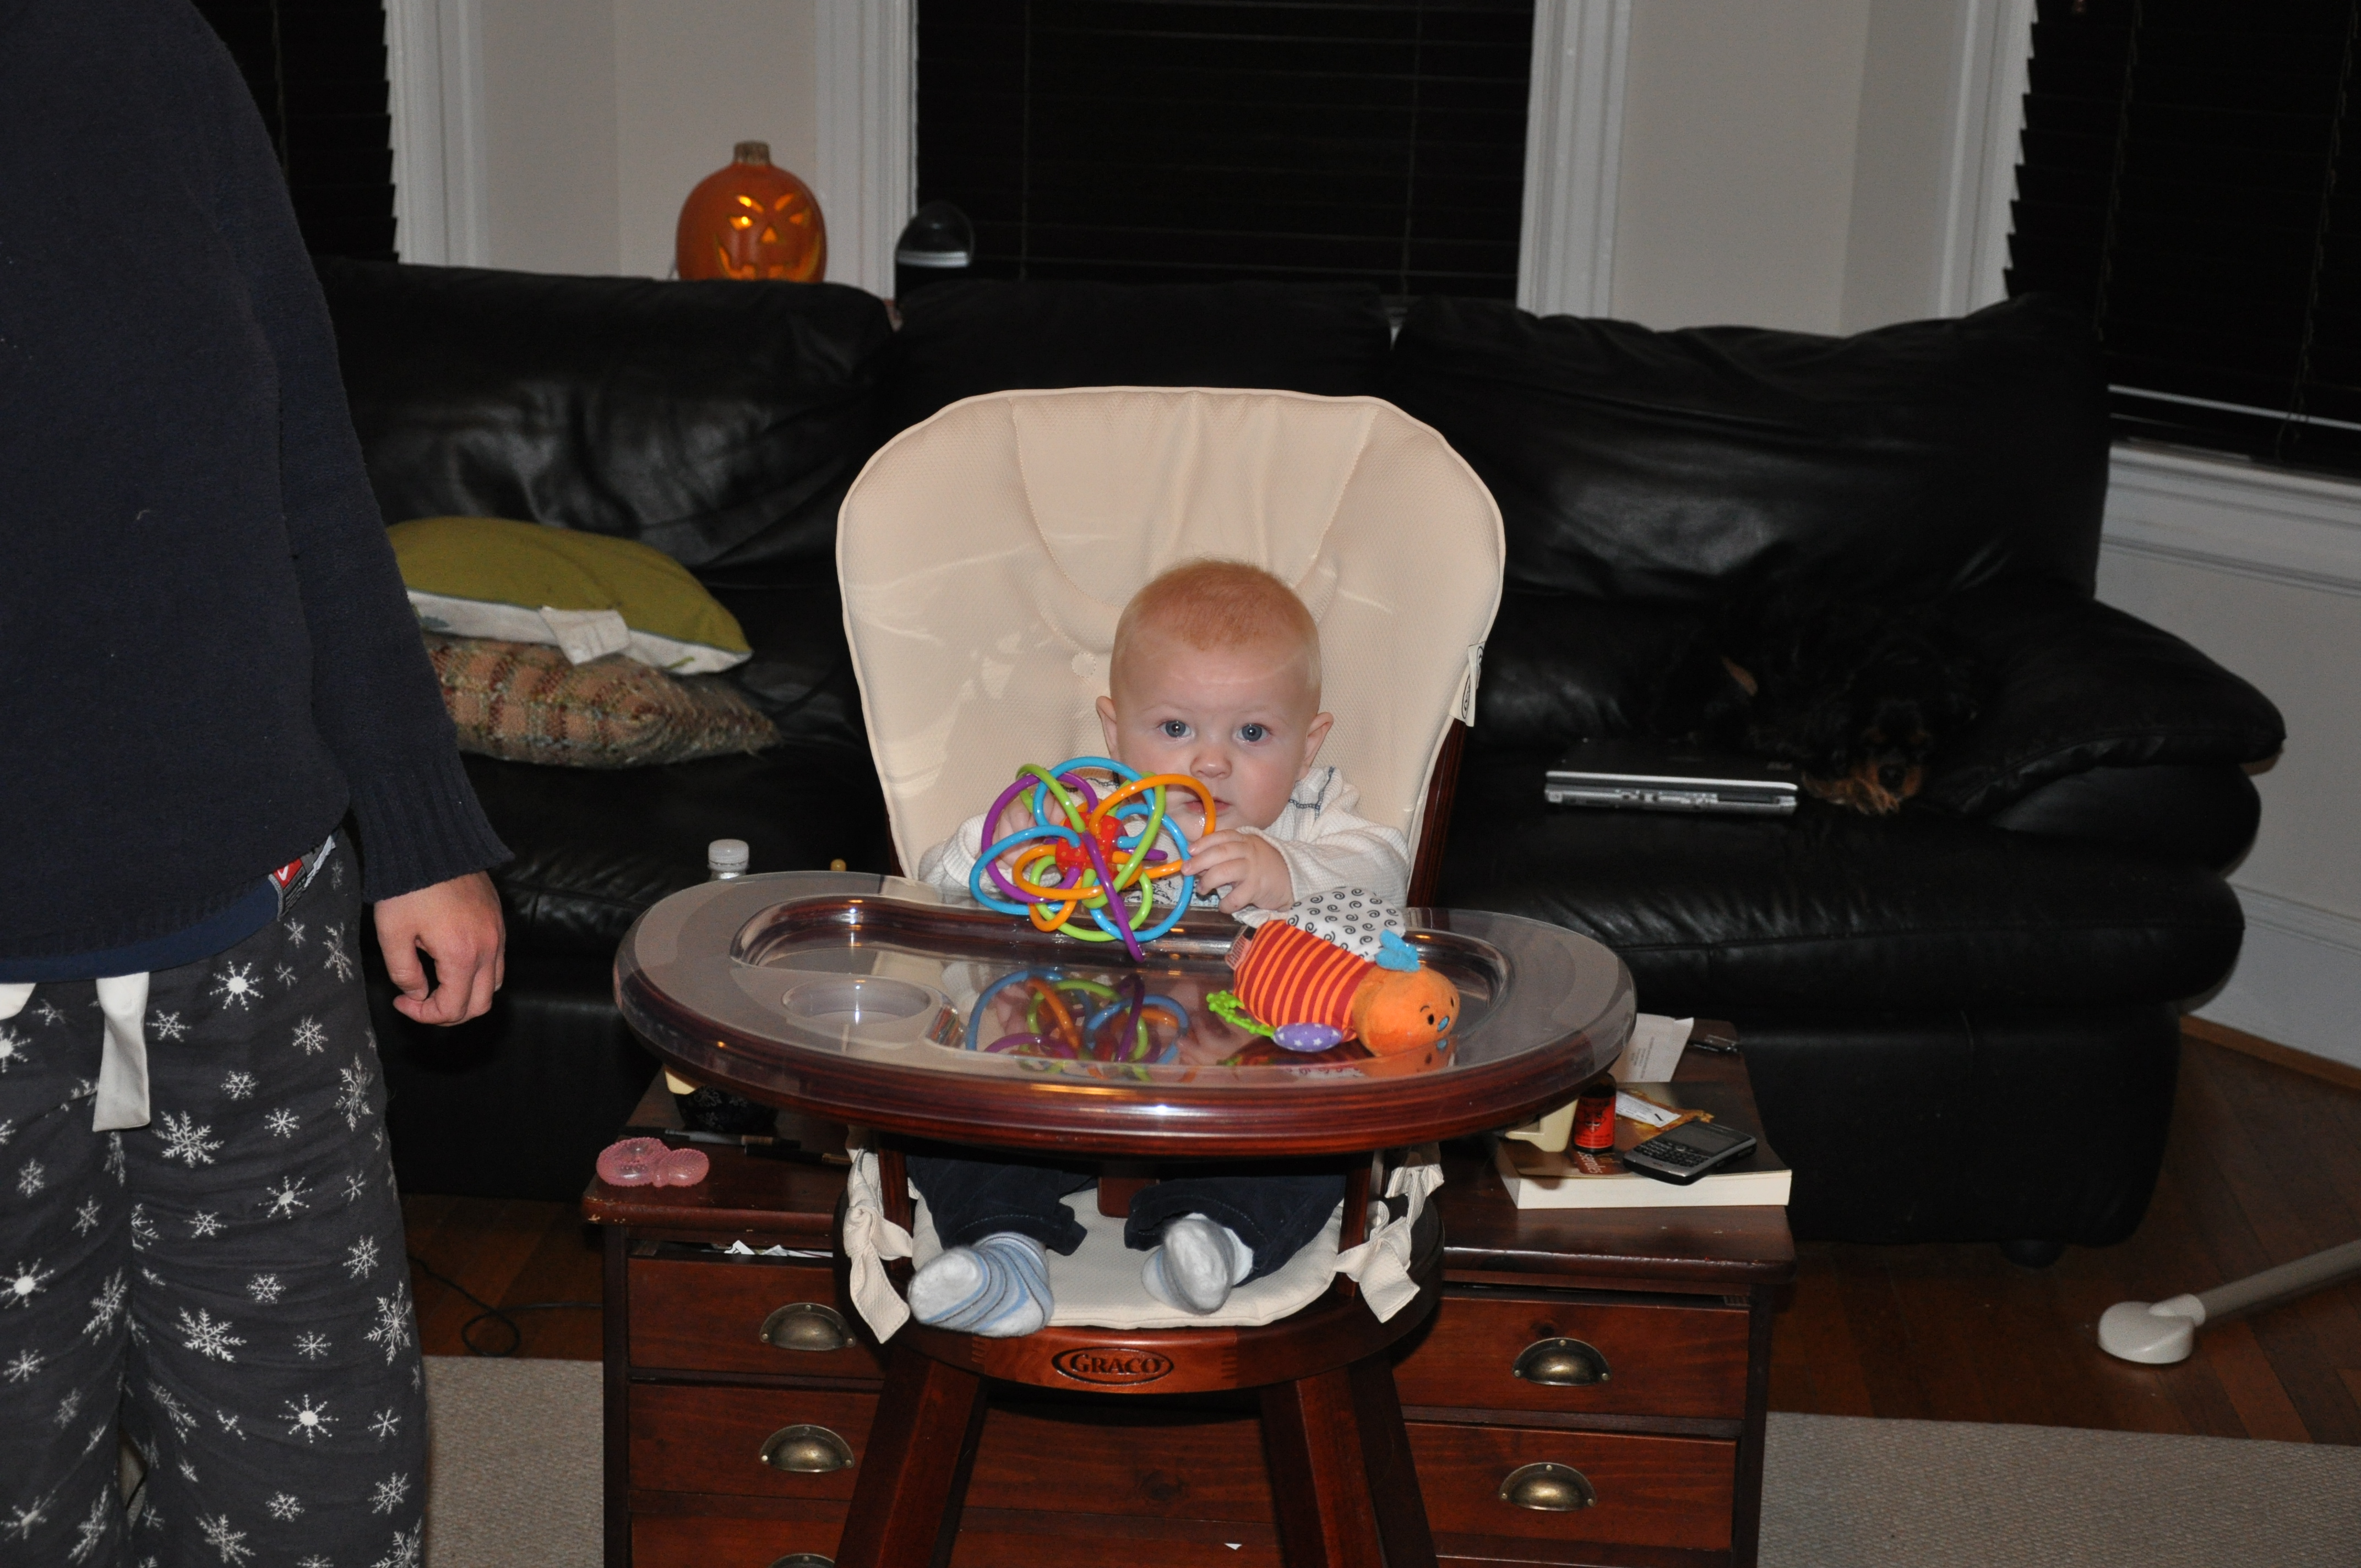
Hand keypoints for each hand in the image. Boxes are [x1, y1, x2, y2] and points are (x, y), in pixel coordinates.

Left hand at [372, 871, 504, 1024]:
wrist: (431, 843)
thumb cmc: (408, 887)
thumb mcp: (392, 934)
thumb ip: (404, 973)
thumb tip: (418, 994)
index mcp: (461, 955)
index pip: (453, 1009)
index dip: (424, 1015)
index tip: (402, 1001)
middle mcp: (488, 948)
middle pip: (480, 1005)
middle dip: (449, 1013)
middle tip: (422, 1003)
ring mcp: (497, 933)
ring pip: (493, 984)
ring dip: (467, 994)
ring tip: (439, 984)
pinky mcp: (497, 919)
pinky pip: (497, 959)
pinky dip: (478, 972)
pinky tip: (451, 959)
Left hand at [1183, 830, 1293, 913]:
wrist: (1291, 880)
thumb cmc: (1263, 867)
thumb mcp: (1247, 853)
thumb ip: (1226, 854)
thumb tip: (1198, 863)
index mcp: (1245, 840)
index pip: (1222, 836)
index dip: (1204, 842)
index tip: (1190, 850)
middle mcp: (1249, 851)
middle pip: (1220, 852)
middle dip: (1199, 861)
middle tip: (1186, 871)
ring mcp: (1253, 869)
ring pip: (1225, 872)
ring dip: (1208, 881)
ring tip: (1202, 890)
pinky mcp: (1257, 888)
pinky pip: (1235, 897)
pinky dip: (1225, 904)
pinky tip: (1223, 906)